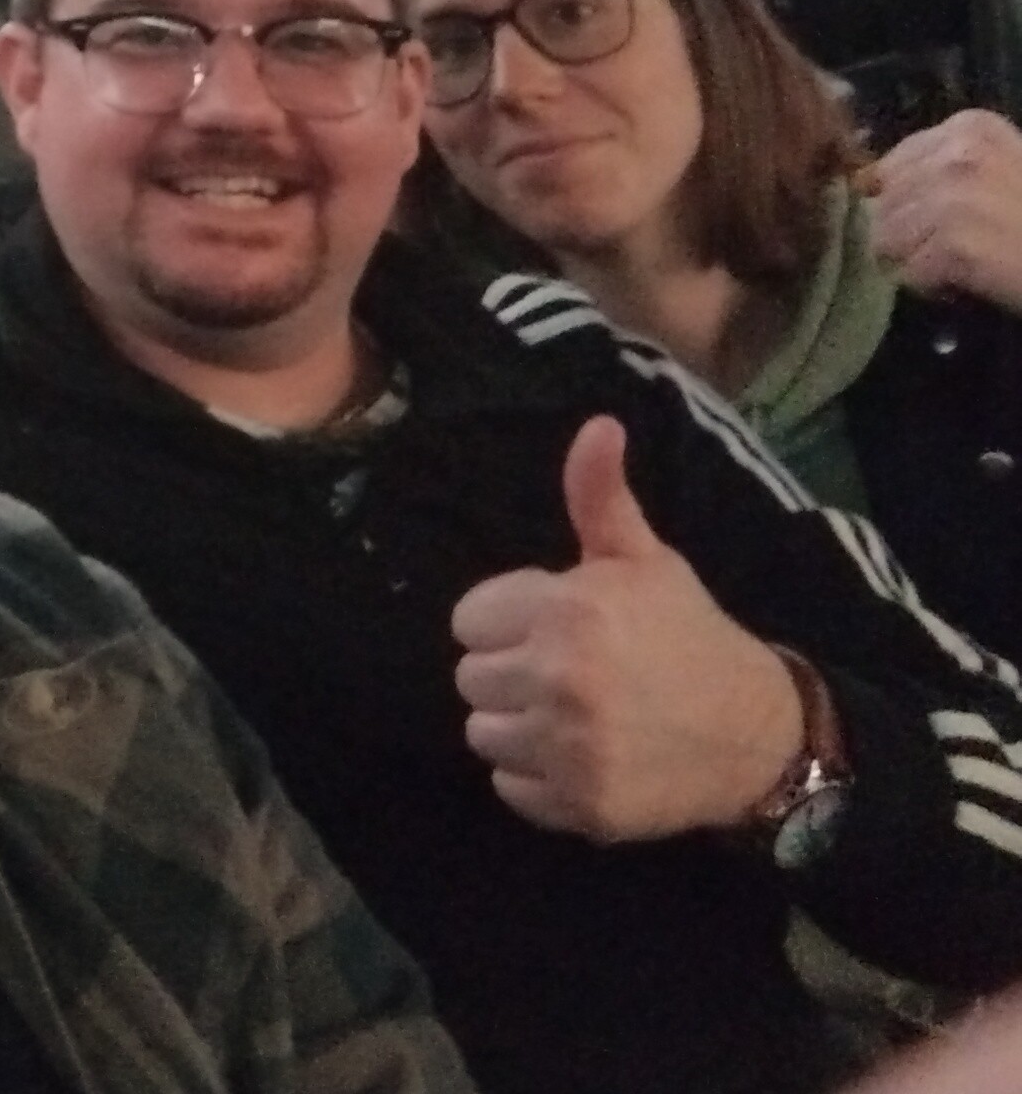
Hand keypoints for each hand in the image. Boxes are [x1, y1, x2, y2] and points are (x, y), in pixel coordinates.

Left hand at [451, 416, 802, 840]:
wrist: (762, 735)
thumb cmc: (690, 636)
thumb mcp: (645, 560)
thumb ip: (600, 496)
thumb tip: (597, 424)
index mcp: (567, 611)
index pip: (468, 621)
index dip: (507, 622)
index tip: (552, 628)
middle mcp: (560, 679)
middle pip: (471, 678)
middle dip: (509, 672)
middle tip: (565, 673)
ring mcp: (570, 749)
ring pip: (482, 735)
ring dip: (517, 728)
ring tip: (572, 716)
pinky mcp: (580, 807)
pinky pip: (510, 789)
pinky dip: (536, 780)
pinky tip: (581, 757)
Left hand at [869, 111, 1021, 314]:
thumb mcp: (1001, 173)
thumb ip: (939, 169)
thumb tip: (865, 181)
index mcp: (970, 127)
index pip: (888, 167)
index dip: (907, 202)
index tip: (949, 222)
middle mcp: (959, 153)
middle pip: (882, 204)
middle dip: (908, 235)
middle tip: (958, 249)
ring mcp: (955, 196)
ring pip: (887, 240)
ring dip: (920, 262)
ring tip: (966, 265)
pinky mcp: (957, 243)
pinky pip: (911, 273)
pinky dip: (934, 287)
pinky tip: (970, 282)